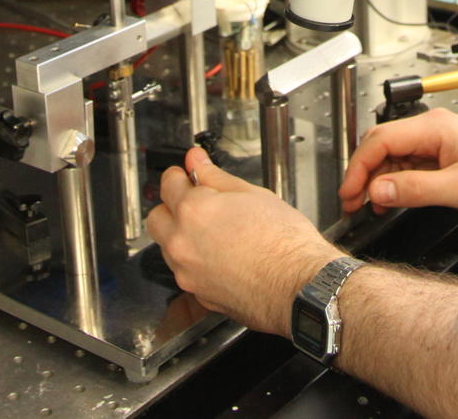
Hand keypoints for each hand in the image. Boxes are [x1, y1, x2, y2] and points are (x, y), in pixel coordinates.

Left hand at [147, 146, 341, 336]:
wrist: (300, 287)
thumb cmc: (285, 244)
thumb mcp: (252, 194)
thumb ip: (216, 177)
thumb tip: (197, 162)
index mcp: (193, 211)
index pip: (167, 183)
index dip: (180, 174)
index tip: (189, 173)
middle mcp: (182, 243)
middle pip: (157, 217)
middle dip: (172, 206)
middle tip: (197, 201)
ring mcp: (187, 272)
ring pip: (168, 247)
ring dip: (182, 235)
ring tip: (216, 232)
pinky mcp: (198, 294)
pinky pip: (185, 271)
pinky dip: (196, 261)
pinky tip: (222, 255)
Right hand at [338, 109, 457, 220]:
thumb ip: (415, 189)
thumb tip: (378, 191)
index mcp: (434, 128)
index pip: (380, 140)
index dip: (359, 168)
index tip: (349, 193)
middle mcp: (432, 129)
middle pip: (381, 145)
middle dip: (363, 174)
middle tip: (352, 202)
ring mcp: (436, 142)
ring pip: (392, 157)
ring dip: (377, 181)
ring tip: (368, 206)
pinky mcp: (441, 156)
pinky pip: (407, 166)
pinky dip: (393, 184)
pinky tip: (389, 201)